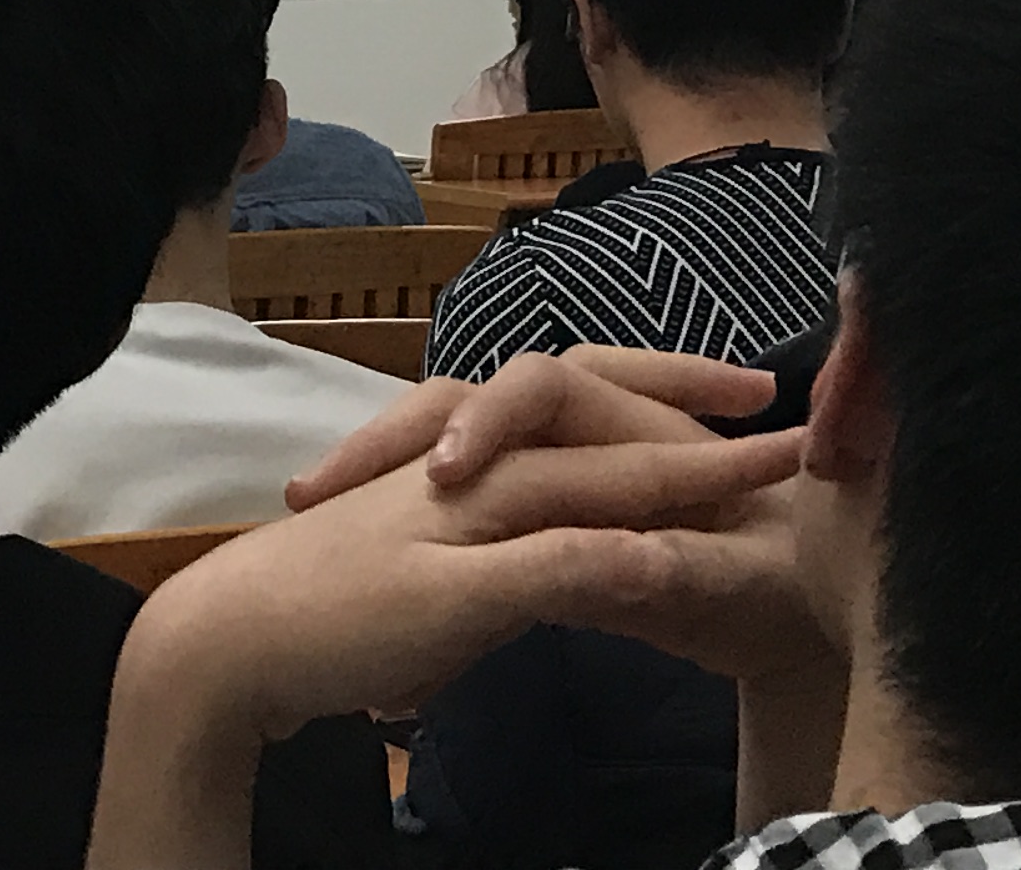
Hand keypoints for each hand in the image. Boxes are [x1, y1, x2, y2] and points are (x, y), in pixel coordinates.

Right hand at [92, 367, 815, 867]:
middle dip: (695, 403)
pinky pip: (537, 561)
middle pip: (596, 412)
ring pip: (579, 476)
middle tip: (786, 404)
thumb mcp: (442, 569)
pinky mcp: (446, 584)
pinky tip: (663, 561)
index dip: (667, 384)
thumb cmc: (331, 603)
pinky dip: (601, 556)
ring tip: (756, 472)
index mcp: (471, 457)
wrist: (234, 636)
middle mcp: (470, 467)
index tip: (751, 388)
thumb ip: (508, 553)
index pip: (580, 394)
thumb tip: (575, 557)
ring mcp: (458, 519)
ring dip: (675, 471)